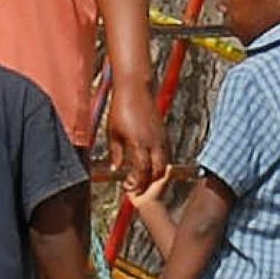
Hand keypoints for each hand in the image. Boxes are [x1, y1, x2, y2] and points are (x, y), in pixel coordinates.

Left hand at [95, 66, 166, 187]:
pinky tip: (150, 165)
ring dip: (155, 175)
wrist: (134, 89)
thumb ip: (115, 153)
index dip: (137, 184)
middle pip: (158, 172)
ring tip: (143, 179)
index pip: (142, 172)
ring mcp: (161, 138)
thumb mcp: (113, 132)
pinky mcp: (164, 133)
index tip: (128, 189)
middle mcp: (154, 143)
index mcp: (139, 143)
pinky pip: (166, 155)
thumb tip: (116, 169)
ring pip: (165, 164)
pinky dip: (160, 164)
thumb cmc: (121, 108)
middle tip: (137, 189)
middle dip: (148, 184)